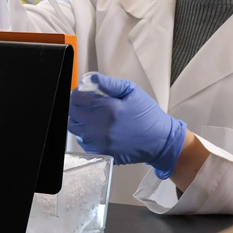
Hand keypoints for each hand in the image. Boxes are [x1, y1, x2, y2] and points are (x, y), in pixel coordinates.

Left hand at [68, 74, 186, 179]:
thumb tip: (89, 79)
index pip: (77, 98)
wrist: (160, 141)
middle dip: (76, 105)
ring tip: (93, 114)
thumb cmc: (148, 116)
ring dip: (79, 119)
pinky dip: (86, 133)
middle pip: (72, 113)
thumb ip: (108, 84)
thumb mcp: (132, 92)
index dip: (78, 92)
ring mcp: (99, 143)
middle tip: (86, 102)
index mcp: (108, 109)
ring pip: (75, 128)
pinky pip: (83, 142)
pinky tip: (98, 128)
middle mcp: (100, 128)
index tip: (83, 91)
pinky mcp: (101, 153)